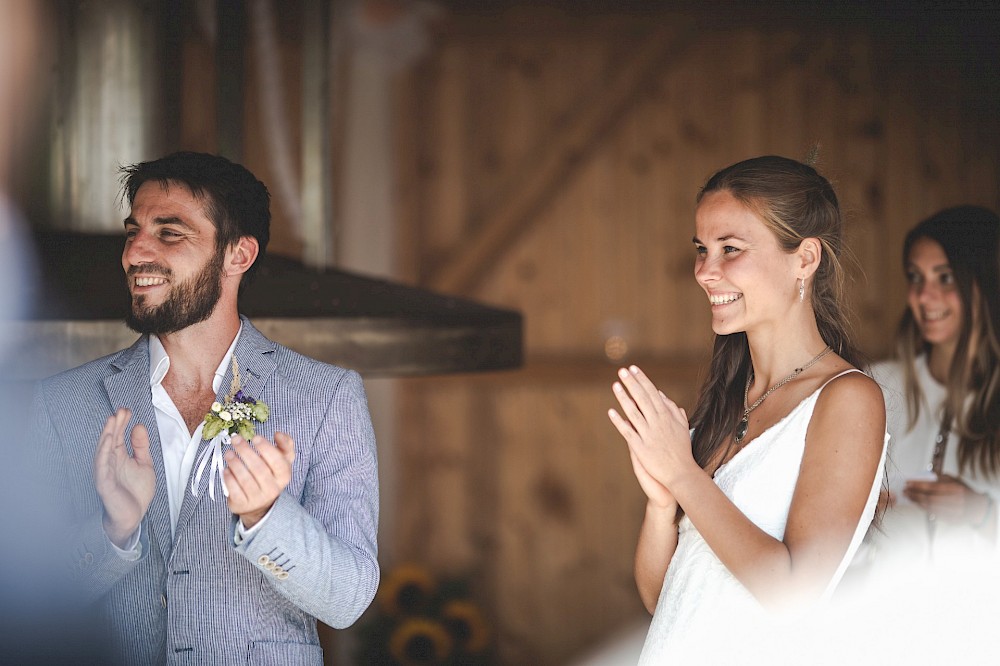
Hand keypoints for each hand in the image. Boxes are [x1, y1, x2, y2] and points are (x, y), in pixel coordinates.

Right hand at [94, 408, 154, 547]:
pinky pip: (102, 467)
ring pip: (103, 451)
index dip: (121, 423)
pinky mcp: (105, 484)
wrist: (133, 516)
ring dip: (107, 435)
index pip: (118, 436)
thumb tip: (138, 426)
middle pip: (110, 440)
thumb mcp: (144, 464)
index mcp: (119, 457)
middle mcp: (110, 463)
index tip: (127, 410)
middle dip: (114, 425)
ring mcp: (105, 473)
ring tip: (112, 421)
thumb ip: (141, 446)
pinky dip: (104, 454)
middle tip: (120, 410)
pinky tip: (107, 442)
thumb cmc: (135, 492)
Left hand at [224, 432, 294, 528]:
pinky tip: (226, 469)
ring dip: (235, 463)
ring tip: (229, 453)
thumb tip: (279, 434)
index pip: (278, 461)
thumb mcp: (282, 461)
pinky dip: (229, 478)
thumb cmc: (270, 476)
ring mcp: (258, 498)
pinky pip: (235, 490)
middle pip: (259, 468)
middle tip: (235, 439)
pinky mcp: (243, 504)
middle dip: (245, 451)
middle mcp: (273, 488)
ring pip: (245, 479)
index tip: (255, 437)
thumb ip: (285, 445)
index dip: (267, 448)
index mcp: (284, 476)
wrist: (260, 504)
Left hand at [608, 366, 693, 495]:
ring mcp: (648, 435)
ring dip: (623, 398)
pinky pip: (627, 432)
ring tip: (615, 385)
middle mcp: (657, 423)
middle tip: (622, 371)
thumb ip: (672, 410)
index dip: (642, 380)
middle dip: (632, 383)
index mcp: (667, 416)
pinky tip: (611, 412)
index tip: (634, 369)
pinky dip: (619, 421)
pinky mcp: (640, 448)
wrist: (681, 473)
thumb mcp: (682, 426)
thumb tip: (660, 394)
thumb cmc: (682, 450)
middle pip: (642, 399)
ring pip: (633, 412)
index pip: (652, 393)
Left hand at [904, 474, 991, 524]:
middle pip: (929, 498)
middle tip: (905, 490)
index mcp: (956, 489)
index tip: (908, 482)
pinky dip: (923, 508)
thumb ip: (939, 478)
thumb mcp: (954, 480)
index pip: (932, 487)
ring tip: (909, 496)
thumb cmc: (963, 491)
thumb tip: (921, 478)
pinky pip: (934, 514)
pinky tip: (917, 503)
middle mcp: (956, 501)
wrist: (978, 507)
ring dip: (917, 502)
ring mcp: (955, 512)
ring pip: (930, 507)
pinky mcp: (952, 520)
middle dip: (915, 494)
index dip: (918, 485)